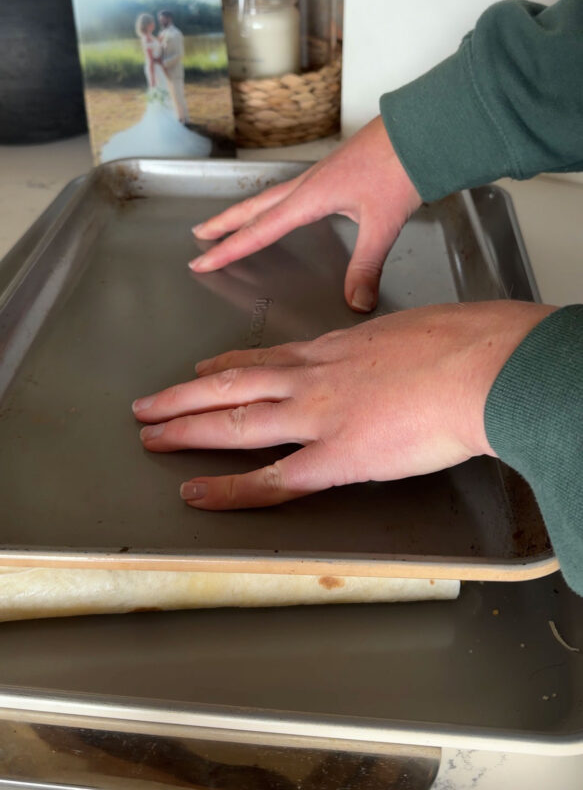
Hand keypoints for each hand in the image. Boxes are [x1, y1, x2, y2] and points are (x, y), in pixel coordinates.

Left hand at [133, 300, 553, 510]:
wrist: (481, 365)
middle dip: (188, 394)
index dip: (233, 363)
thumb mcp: (422, 330)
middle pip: (237, 384)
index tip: (207, 367)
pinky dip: (230, 490)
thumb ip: (401, 347)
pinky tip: (197, 495)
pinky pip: (272, 479)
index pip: (273, 356)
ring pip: (237, 421)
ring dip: (188, 428)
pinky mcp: (336, 457)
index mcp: (341, 347)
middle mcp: (317, 376)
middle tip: (151, 402)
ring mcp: (320, 415)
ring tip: (150, 434)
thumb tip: (410, 353)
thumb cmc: (467, 343)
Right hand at [190, 116, 421, 311]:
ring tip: (229, 222)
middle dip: (224, 224)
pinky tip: (284, 208)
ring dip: (246, 211)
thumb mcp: (382, 225)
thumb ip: (366, 266)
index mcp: (310, 198)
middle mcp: (307, 185)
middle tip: (199, 236)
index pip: (260, 230)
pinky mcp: (333, 171)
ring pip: (270, 197)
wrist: (419, 132)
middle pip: (254, 207)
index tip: (202, 259)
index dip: (229, 248)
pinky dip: (273, 203)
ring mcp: (319, 175)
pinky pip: (290, 190)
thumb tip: (356, 302)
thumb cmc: (399, 169)